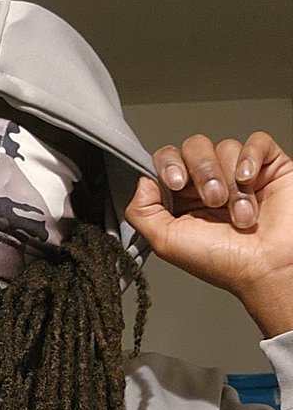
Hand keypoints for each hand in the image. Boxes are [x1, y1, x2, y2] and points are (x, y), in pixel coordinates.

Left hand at [125, 132, 292, 336]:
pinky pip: (256, 141)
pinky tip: (250, 180)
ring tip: (241, 215)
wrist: (268, 268)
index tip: (176, 183)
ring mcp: (238, 173)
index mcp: (180, 198)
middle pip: (193, 147)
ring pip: (224, 147)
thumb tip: (142, 180)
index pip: (166, 160)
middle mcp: (207, 183)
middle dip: (202, 172)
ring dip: (231, 183)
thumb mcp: (165, 241)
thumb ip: (141, 211)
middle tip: (213, 202)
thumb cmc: (222, 261)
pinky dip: (251, 158)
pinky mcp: (269, 167)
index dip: (169, 165)